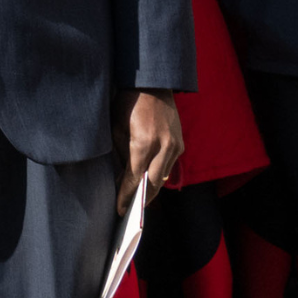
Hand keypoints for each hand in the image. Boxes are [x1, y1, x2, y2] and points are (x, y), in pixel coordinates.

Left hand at [115, 89, 181, 214]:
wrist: (152, 84)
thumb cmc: (128, 103)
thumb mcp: (116, 128)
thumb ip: (120, 155)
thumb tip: (120, 179)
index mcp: (144, 143)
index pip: (134, 179)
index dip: (126, 196)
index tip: (119, 210)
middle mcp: (164, 147)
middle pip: (153, 184)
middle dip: (141, 200)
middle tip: (129, 213)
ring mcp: (175, 146)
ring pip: (163, 178)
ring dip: (151, 190)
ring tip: (137, 202)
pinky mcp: (180, 144)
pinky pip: (168, 166)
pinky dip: (158, 175)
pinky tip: (148, 183)